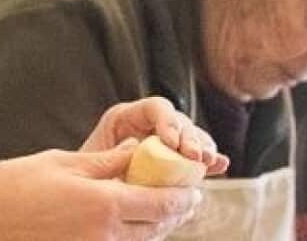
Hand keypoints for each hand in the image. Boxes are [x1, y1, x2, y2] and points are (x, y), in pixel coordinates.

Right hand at [0, 141, 201, 240]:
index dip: (184, 196)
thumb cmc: (13, 184)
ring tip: (157, 209)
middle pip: (157, 228)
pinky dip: (128, 237)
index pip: (163, 204)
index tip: (193, 187)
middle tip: (181, 197)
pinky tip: (123, 223)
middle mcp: (105, 236)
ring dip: (154, 226)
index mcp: (104, 205)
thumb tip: (139, 152)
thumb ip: (107, 162)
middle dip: (175, 212)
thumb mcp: (63, 162)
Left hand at [80, 97, 229, 176]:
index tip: (172, 143)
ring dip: (203, 149)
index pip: (155, 108)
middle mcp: (149, 126)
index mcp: (126, 118)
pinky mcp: (176, 163)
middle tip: (194, 156)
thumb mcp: (96, 163)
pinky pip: (197, 159)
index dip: (167, 121)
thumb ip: (116, 155)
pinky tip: (221, 166)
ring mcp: (166, 144)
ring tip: (207, 163)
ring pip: (193, 138)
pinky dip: (210, 163)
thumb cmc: (85, 177)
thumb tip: (137, 149)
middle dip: (190, 138)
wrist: (88, 198)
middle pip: (179, 122)